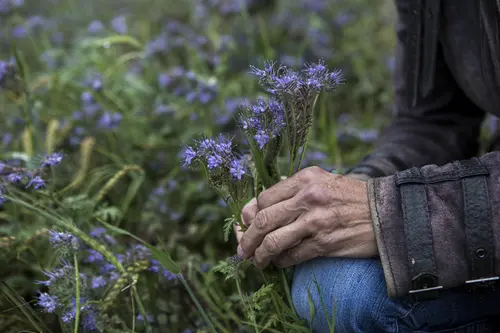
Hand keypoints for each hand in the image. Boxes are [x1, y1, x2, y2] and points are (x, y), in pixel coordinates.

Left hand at [237, 166, 376, 268]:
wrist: (389, 213)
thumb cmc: (353, 197)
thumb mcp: (324, 181)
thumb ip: (294, 189)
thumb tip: (262, 204)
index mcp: (305, 179)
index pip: (264, 198)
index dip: (251, 214)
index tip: (247, 224)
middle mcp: (307, 197)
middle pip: (263, 220)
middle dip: (247, 238)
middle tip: (243, 250)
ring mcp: (315, 221)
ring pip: (273, 241)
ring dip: (260, 255)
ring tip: (257, 261)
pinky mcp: (324, 243)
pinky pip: (292, 256)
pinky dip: (281, 262)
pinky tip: (279, 263)